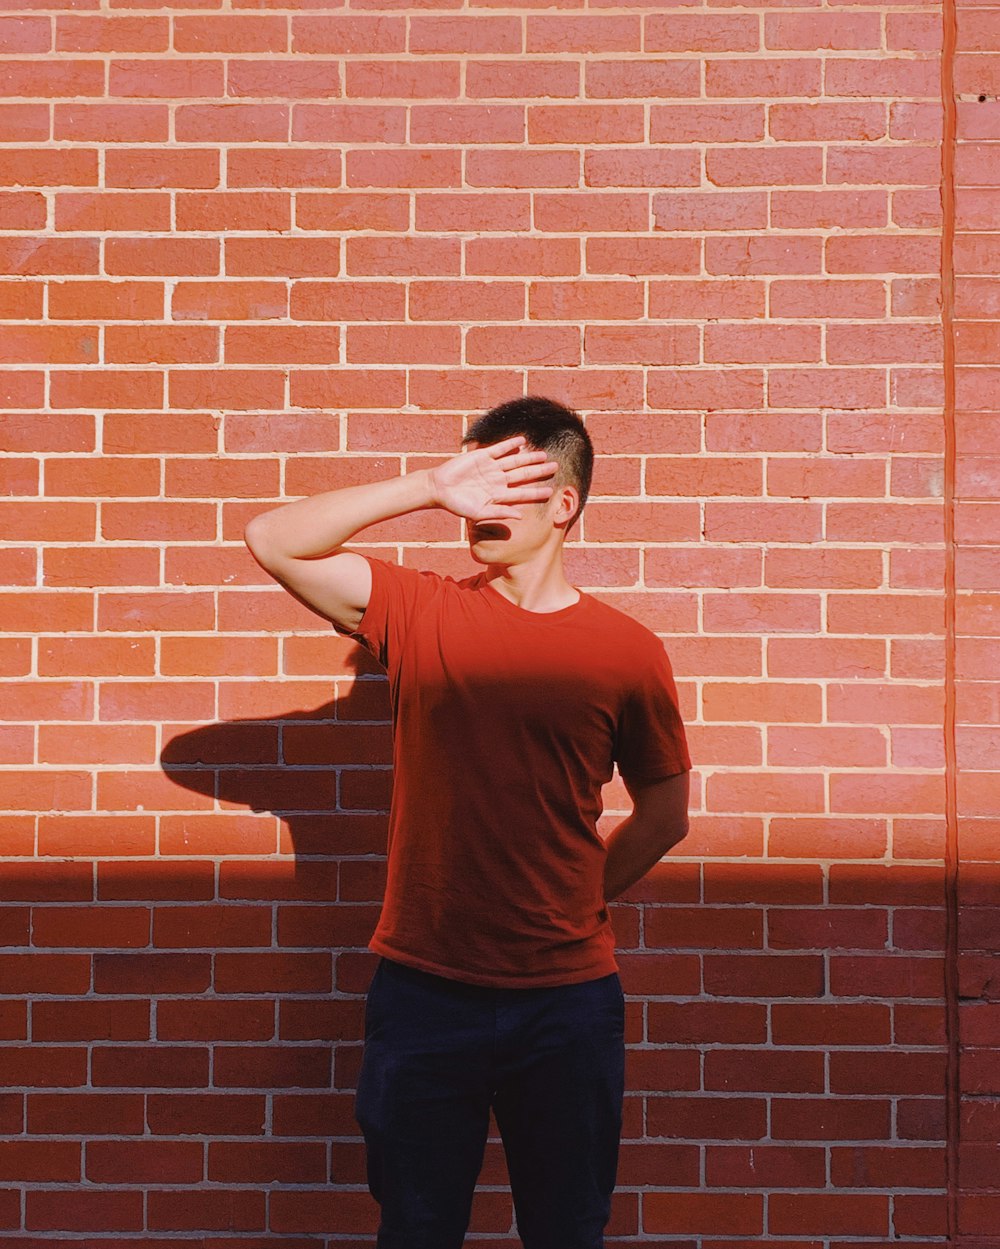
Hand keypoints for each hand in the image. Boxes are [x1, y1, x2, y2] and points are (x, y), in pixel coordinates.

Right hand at [427, 436, 558, 521]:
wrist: (439, 489)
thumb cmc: (458, 505)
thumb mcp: (479, 513)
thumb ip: (499, 513)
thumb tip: (520, 517)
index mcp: (499, 495)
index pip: (522, 493)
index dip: (536, 493)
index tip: (551, 492)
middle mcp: (498, 480)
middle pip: (523, 475)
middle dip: (539, 471)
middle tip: (556, 467)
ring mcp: (492, 467)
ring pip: (515, 461)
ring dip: (529, 457)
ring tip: (544, 454)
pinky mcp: (482, 455)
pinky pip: (500, 449)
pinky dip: (510, 444)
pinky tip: (522, 441)